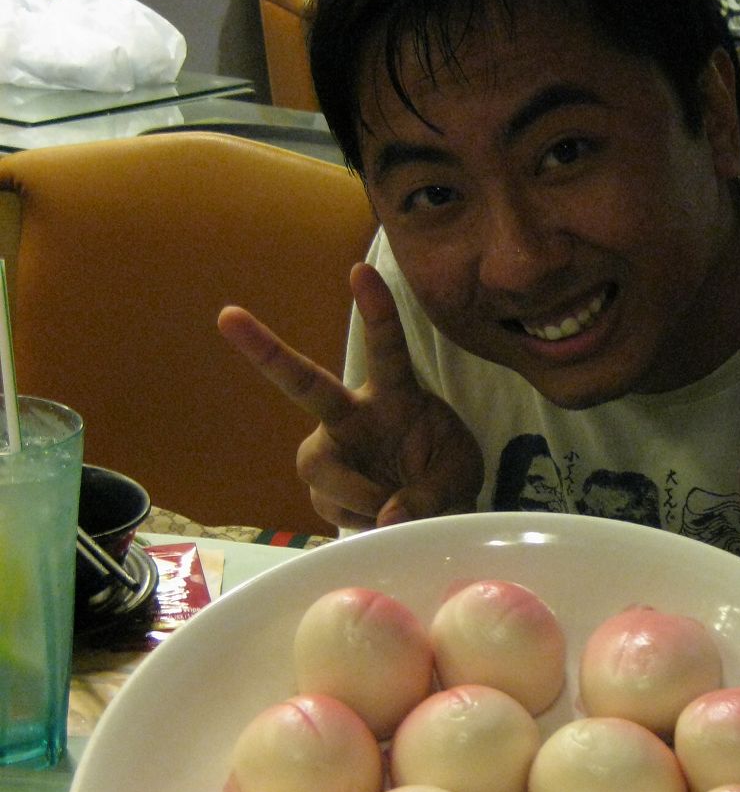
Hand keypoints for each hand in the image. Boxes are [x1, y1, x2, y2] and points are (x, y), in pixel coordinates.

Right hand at [217, 262, 484, 530]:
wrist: (436, 510)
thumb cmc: (446, 473)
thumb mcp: (458, 477)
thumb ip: (430, 494)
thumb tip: (387, 517)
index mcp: (395, 395)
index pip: (386, 348)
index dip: (376, 311)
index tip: (361, 270)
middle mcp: (352, 415)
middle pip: (305, 383)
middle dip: (266, 350)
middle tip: (227, 315)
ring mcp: (330, 451)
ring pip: (323, 472)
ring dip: (361, 496)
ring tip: (398, 509)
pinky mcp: (322, 490)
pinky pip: (335, 511)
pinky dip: (364, 521)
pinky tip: (381, 516)